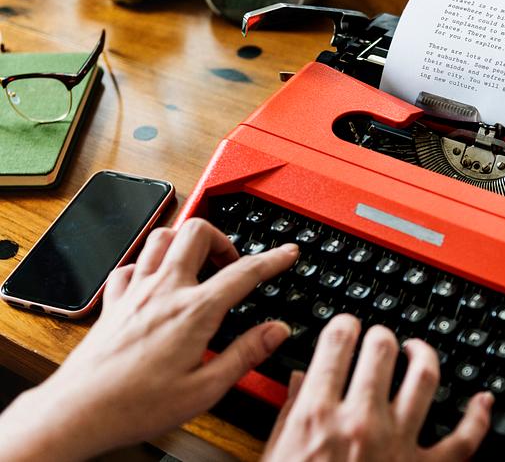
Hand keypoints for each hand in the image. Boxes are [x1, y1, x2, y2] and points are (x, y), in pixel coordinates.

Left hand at [0, 218, 296, 461]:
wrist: (79, 411)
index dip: (273, 259)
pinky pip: (132, 264)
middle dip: (222, 238)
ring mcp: (136, 291)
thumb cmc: (138, 405)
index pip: (244, 272)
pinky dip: (149, 264)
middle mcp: (164, 291)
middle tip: (232, 262)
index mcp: (194, 312)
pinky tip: (156, 281)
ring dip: (185, 241)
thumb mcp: (205, 389)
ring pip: (162, 236)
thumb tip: (276, 331)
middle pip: (197, 232)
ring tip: (198, 262)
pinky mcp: (113, 300)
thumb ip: (245, 354)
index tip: (287, 253)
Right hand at [262, 315, 493, 461]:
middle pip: (382, 348)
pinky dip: (479, 417)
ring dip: (423, 353)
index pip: (337, 342)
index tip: (346, 326)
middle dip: (380, 335)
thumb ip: (290, 413)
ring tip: (417, 349)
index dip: (344, 325)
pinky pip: (464, 440)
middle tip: (378, 337)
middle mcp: (361, 422)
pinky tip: (482, 401)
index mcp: (318, 416)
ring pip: (424, 377)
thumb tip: (301, 378)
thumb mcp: (275, 456)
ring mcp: (398, 445)